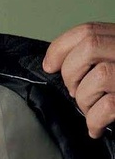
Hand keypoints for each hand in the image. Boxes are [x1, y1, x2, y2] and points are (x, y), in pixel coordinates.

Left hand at [42, 22, 114, 138]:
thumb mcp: (114, 62)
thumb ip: (97, 57)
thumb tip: (55, 65)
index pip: (88, 31)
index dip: (61, 48)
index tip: (50, 66)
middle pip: (90, 47)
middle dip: (71, 72)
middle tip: (75, 91)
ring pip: (99, 76)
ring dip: (85, 100)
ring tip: (91, 110)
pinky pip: (108, 106)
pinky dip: (94, 120)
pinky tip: (96, 127)